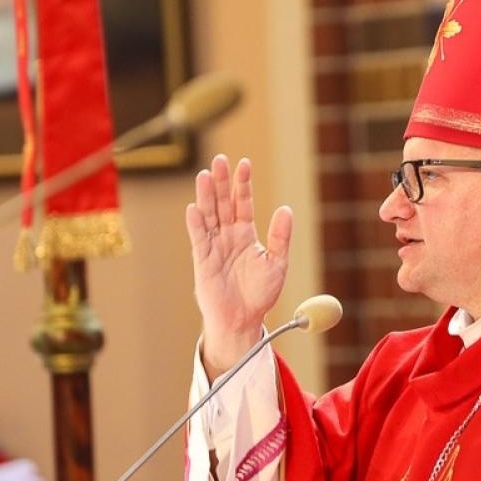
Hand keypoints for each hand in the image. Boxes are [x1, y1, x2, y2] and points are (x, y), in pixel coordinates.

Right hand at [185, 154, 292, 376]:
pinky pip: (199, 240)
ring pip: (208, 216)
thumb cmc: (260, 293)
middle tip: (220, 159)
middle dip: (221, 182)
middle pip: (221, 203)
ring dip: (205, 196)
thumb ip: (281, 237)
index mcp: (245, 234)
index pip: (241, 203)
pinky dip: (196, 224)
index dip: (242, 184)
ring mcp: (213, 247)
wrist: (244, 320)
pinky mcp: (203, 262)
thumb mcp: (277, 263)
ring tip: (205, 175)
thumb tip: (285, 209)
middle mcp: (227, 236)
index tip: (243, 164)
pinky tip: (194, 208)